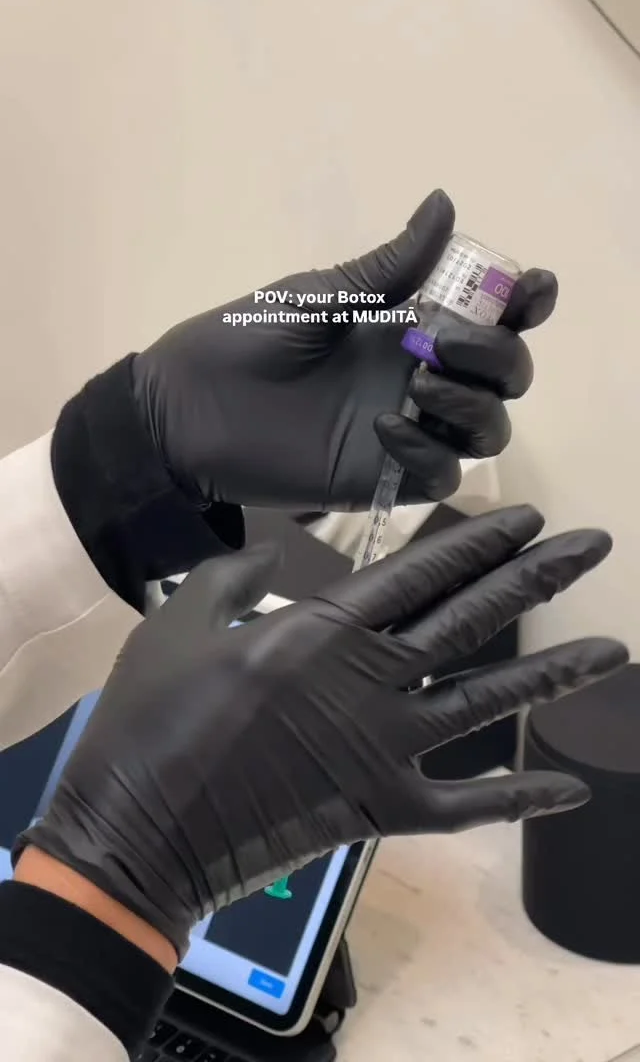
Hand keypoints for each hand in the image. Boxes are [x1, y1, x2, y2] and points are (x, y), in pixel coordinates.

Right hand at [18, 506, 625, 955]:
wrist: (138, 827)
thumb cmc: (151, 715)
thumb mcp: (180, 618)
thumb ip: (233, 575)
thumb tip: (273, 554)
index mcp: (321, 629)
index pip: (420, 573)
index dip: (478, 542)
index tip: (527, 520)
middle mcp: (369, 680)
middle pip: (471, 619)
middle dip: (536, 577)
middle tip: (593, 545)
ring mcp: (383, 749)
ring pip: (488, 704)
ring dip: (553, 674)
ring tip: (614, 649)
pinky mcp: (383, 810)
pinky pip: (467, 808)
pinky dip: (520, 800)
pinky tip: (572, 788)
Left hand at [132, 191, 556, 509]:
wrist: (188, 409)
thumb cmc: (246, 341)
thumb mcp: (321, 296)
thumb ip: (388, 266)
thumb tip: (445, 202)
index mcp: (411, 324)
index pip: (493, 315)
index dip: (525, 303)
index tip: (531, 290)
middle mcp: (422, 375)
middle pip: (506, 373)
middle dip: (497, 353)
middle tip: (443, 340)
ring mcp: (410, 428)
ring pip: (489, 428)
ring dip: (472, 403)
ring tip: (417, 385)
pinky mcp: (386, 477)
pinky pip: (442, 474)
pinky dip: (430, 452)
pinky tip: (385, 429)